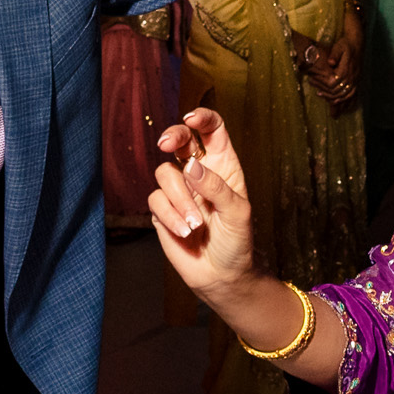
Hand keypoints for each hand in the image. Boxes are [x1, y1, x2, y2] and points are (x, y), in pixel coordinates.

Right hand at [151, 108, 254, 297]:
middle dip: (172, 137)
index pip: (212, 130)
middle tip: (166, 145)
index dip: (202, 118)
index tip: (191, 119)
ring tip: (196, 224)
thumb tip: (191, 165)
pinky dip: (170, 215)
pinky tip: (185, 231)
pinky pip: (156, 200)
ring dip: (179, 198)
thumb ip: (217, 187)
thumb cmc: (237, 242)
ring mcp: (179, 191)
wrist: (221, 275)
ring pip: (164, 173)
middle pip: (180, 139)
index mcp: (223, 165)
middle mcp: (198, 172)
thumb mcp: (238, 212)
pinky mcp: (163, 210)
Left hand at [302, 33, 360, 106]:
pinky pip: (352, 93)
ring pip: (345, 95)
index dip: (322, 85)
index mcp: (346, 70)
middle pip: (337, 91)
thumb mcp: (339, 46)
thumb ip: (334, 55)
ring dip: (334, 98)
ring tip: (324, 97)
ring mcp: (356, 79)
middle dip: (326, 93)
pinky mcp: (357, 80)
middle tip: (317, 92)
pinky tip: (336, 100)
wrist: (357, 43)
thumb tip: (330, 62)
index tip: (314, 84)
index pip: (332, 84)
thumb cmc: (345, 45)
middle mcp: (352, 77)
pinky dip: (344, 99)